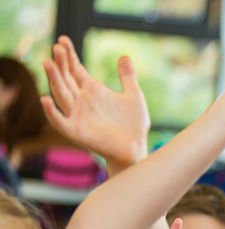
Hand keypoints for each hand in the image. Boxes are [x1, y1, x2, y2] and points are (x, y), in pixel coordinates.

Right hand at [40, 36, 149, 167]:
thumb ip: (127, 77)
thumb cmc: (134, 124)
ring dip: (53, 80)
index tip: (63, 40)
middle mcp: (81, 101)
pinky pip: (59, 121)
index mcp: (92, 91)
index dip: (69, 56)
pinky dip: (51, 112)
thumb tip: (124, 56)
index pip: (75, 70)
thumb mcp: (134, 96)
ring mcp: (77, 116)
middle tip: (57, 47)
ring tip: (47, 63)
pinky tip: (44, 99)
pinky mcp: (76, 132)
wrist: (136, 148)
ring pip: (60, 95)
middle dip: (61, 63)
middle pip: (66, 79)